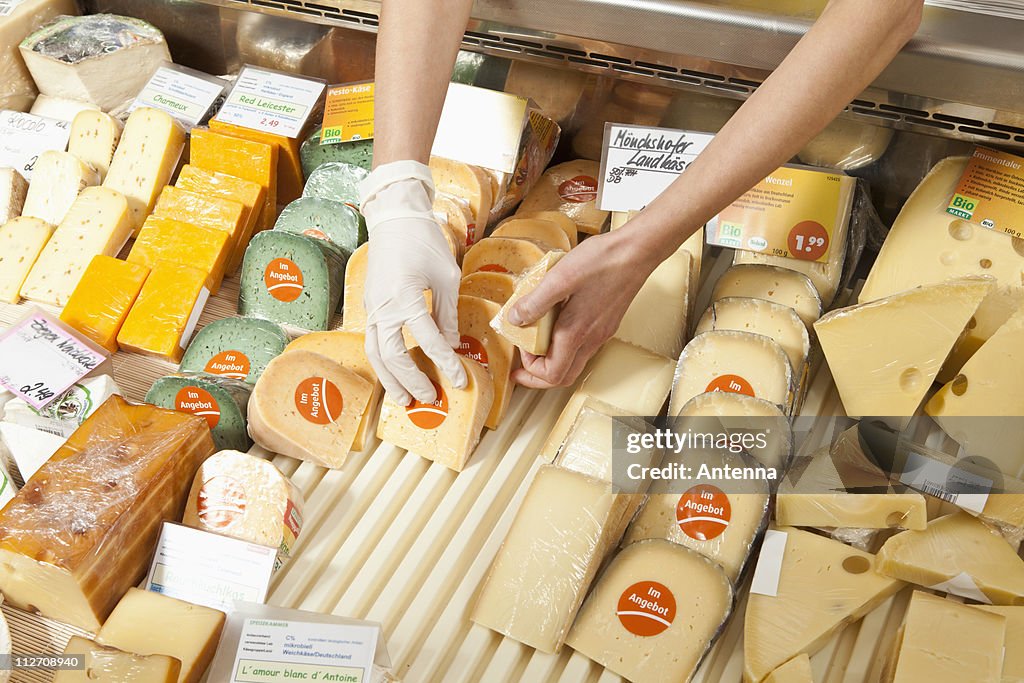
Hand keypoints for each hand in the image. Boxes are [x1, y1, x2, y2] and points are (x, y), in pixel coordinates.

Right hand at [360, 161, 466, 405]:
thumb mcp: (446, 276)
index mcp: (406, 297)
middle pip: (393, 355)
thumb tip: (452, 345)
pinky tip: (394, 374)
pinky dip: (382, 363)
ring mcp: (372, 308)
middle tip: (430, 398)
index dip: (444, 363)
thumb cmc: (424, 241)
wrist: (394, 218)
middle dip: (412, 380)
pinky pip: (373, 341)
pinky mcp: (369, 307)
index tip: (459, 379)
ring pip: (375, 353)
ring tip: (404, 399)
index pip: (427, 340)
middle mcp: (383, 307)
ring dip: (390, 379)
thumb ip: (448, 314)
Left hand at [506, 228, 656, 387]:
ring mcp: (602, 332)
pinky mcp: (607, 323)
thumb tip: (515, 319)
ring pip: (575, 362)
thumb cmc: (602, 261)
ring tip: (536, 341)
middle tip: (523, 364)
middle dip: (539, 375)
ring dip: (552, 359)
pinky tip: (557, 322)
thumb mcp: (559, 278)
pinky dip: (565, 345)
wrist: (637, 251)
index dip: (531, 371)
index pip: (552, 375)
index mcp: (576, 332)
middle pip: (564, 376)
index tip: (520, 352)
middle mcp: (592, 338)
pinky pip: (584, 346)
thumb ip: (535, 302)